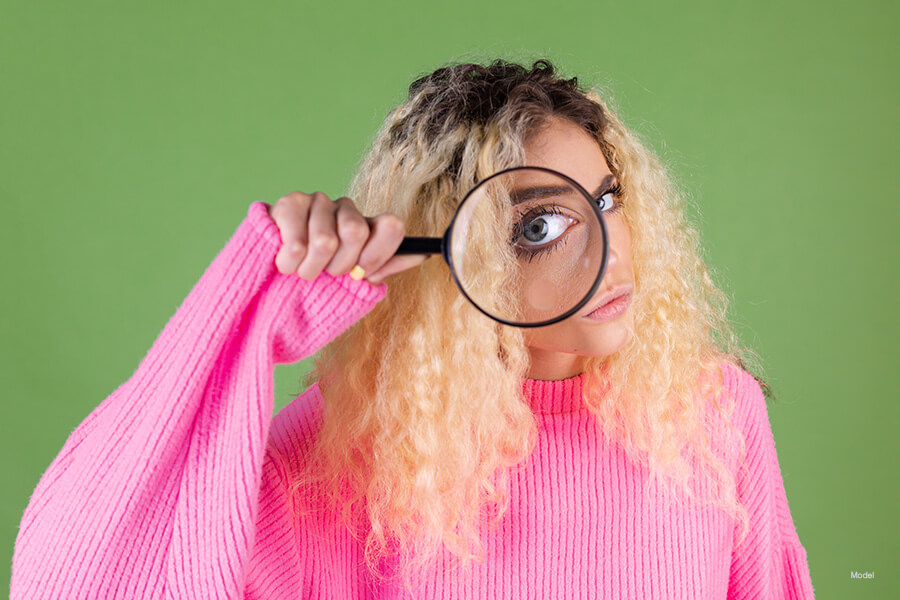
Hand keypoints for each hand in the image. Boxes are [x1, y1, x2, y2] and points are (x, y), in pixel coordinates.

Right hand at [267, 192, 426, 284]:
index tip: (361, 273)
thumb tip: (426, 253)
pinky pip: (297, 243)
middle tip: (326, 274)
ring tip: (302, 271)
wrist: (272, 292)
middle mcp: (346, 208)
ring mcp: (318, 201)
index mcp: (367, 225)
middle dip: (339, 266)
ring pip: (324, 241)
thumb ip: (386, 265)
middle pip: (356, 232)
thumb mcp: (355, 283)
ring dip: (311, 270)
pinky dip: (290, 264)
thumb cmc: (318, 286)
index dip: (377, 254)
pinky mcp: (288, 204)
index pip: (391, 225)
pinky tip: (285, 262)